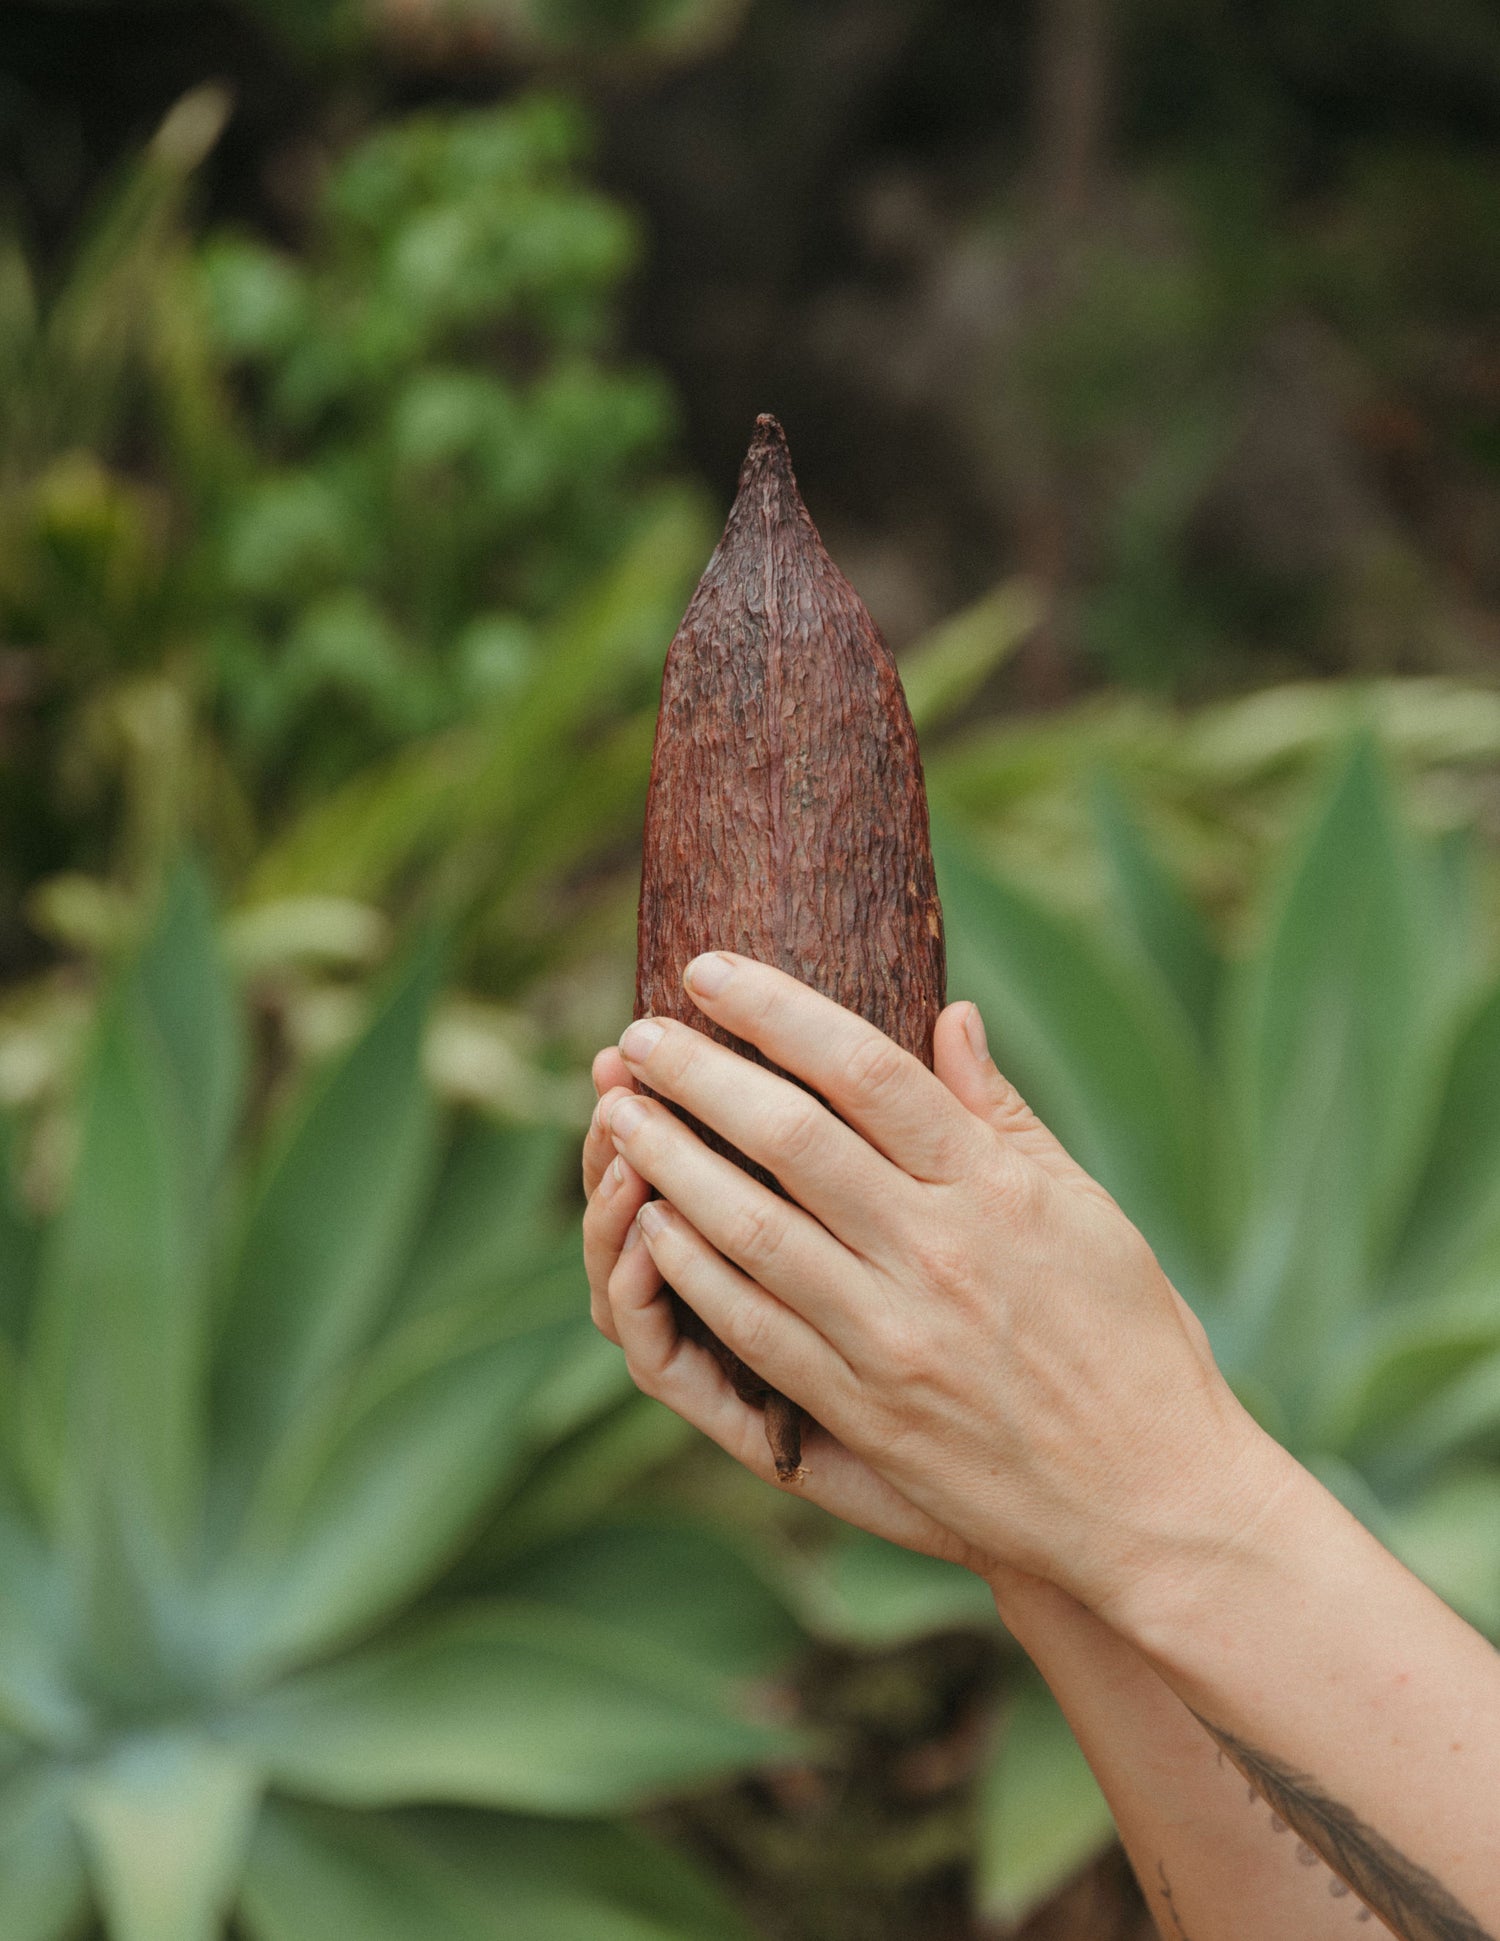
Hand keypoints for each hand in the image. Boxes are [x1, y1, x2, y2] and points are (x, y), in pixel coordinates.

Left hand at [585, 953, 1279, 1620]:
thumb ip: (1002, 1112)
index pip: (864, 1068)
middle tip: (638, 1034)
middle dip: (699, 1075)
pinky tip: (651, 1225)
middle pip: (790, 1137)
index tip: (709, 971)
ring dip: (671, 1162)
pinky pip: (754, 1328)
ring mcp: (893, 1335)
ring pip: (752, 1229)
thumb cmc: (1133, 1341)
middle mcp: (937, 1251)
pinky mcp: (865, 1409)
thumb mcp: (1086, 1208)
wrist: (1153, 1503)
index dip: (775, 1009)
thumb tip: (951, 1013)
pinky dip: (693, 1270)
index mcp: (995, 1187)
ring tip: (618, 1113)